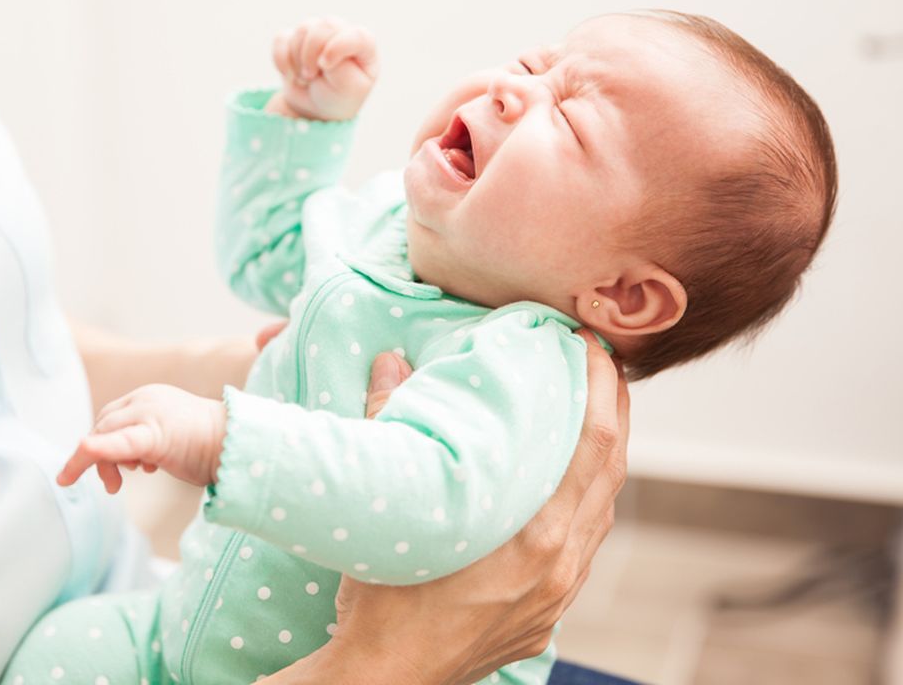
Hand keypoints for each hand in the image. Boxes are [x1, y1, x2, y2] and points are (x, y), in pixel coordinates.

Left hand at [57, 384, 227, 493]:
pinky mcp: (153, 434)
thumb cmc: (210, 447)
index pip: (111, 417)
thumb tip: (127, 461)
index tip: (107, 469)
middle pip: (103, 424)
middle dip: (98, 456)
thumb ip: (146, 440)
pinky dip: (94, 451)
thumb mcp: (170, 437)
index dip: (102, 442)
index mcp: (149, 397)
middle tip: (111, 485)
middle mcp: (145, 399)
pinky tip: (77, 463)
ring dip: (100, 462)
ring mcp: (148, 413)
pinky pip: (116, 443)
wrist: (240, 446)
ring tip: (115, 485)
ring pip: (104, 434)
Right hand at [265, 331, 629, 684]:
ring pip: (603, 510)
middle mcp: (560, 564)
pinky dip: (587, 500)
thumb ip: (390, 424)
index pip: (593, 442)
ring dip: (605, 455)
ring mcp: (559, 593)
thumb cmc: (382, 600)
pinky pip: (585, 544)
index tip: (592, 345)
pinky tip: (570, 484)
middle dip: (614, 408)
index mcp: (533, 534)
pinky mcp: (548, 614)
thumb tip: (391, 362)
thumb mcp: (389, 506)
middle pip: (611, 470)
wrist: (386, 679)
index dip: (601, 386)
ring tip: (594, 411)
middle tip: (603, 362)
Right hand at [268, 17, 377, 121]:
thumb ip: (341, 67)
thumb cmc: (338, 98)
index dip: (336, 48)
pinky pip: (281, 38)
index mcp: (364, 45)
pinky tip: (289, 73)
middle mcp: (342, 33)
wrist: (314, 109)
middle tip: (311, 77)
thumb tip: (321, 49)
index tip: (325, 67)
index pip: (356, 35)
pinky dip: (281, 59)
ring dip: (297, 59)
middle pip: (324, 27)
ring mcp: (318, 33)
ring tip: (305, 78)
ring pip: (302, 30)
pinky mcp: (295, 38)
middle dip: (312, 55)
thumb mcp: (349, 89)